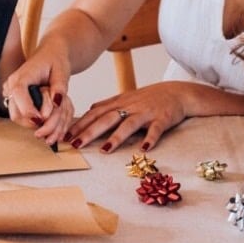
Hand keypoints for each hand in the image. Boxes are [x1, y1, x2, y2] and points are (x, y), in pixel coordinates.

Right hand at [2, 50, 72, 146]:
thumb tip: (56, 102)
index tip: (42, 119)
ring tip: (52, 115)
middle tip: (52, 120)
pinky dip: (34, 121)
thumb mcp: (62, 71)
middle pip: (16, 114)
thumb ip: (60, 87)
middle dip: (34, 122)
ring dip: (35, 124)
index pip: (18, 94)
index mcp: (22, 76)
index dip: (28, 110)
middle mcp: (11, 86)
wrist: (50, 55)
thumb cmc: (55, 61)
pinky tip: (47, 115)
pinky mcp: (14, 101)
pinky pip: (22, 117)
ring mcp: (11, 95)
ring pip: (18, 119)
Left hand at [66, 82, 190, 152]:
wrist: (178, 92)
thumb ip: (109, 105)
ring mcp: (146, 112)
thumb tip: (90, 110)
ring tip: (104, 150)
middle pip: (107, 118)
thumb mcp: (127, 98)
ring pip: (129, 124)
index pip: (95, 113)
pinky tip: (143, 149)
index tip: (65, 135)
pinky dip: (150, 139)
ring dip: (116, 137)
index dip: (80, 124)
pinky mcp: (162, 118)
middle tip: (75, 144)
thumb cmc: (150, 98)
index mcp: (119, 103)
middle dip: (90, 131)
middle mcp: (130, 106)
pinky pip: (156, 129)